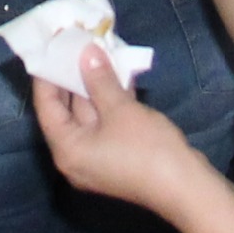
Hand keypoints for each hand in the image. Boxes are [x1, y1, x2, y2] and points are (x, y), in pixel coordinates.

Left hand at [29, 47, 207, 215]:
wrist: (186, 188)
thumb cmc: (146, 149)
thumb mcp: (120, 109)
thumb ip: (99, 79)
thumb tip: (86, 52)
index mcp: (67, 149)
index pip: (46, 107)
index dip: (46, 76)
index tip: (49, 47)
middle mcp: (75, 156)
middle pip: (67, 111)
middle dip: (73, 77)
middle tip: (74, 44)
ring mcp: (98, 158)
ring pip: (90, 115)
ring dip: (95, 85)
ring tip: (97, 51)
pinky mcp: (118, 156)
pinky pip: (106, 122)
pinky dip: (111, 101)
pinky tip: (120, 74)